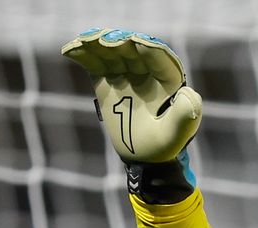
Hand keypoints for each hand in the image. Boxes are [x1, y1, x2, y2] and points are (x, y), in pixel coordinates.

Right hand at [61, 29, 201, 163]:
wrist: (143, 157)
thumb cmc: (163, 145)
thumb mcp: (175, 133)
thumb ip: (185, 114)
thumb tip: (188, 92)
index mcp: (168, 80)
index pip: (159, 58)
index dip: (148, 49)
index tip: (136, 43)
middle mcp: (147, 72)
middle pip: (132, 50)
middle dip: (119, 43)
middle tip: (106, 41)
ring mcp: (125, 74)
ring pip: (110, 53)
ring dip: (97, 45)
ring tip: (85, 41)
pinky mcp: (106, 81)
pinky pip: (93, 63)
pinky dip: (82, 55)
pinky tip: (69, 51)